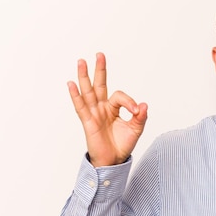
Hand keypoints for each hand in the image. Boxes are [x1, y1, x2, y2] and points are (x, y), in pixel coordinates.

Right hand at [67, 52, 147, 166]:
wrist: (113, 161)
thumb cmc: (122, 144)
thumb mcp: (135, 129)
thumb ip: (140, 117)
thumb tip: (144, 105)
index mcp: (113, 108)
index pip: (119, 96)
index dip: (129, 101)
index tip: (137, 110)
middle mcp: (102, 108)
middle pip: (99, 85)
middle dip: (100, 70)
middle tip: (99, 55)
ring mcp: (94, 114)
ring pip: (88, 92)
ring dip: (84, 77)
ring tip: (81, 61)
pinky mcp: (88, 122)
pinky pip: (80, 107)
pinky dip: (76, 95)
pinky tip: (71, 84)